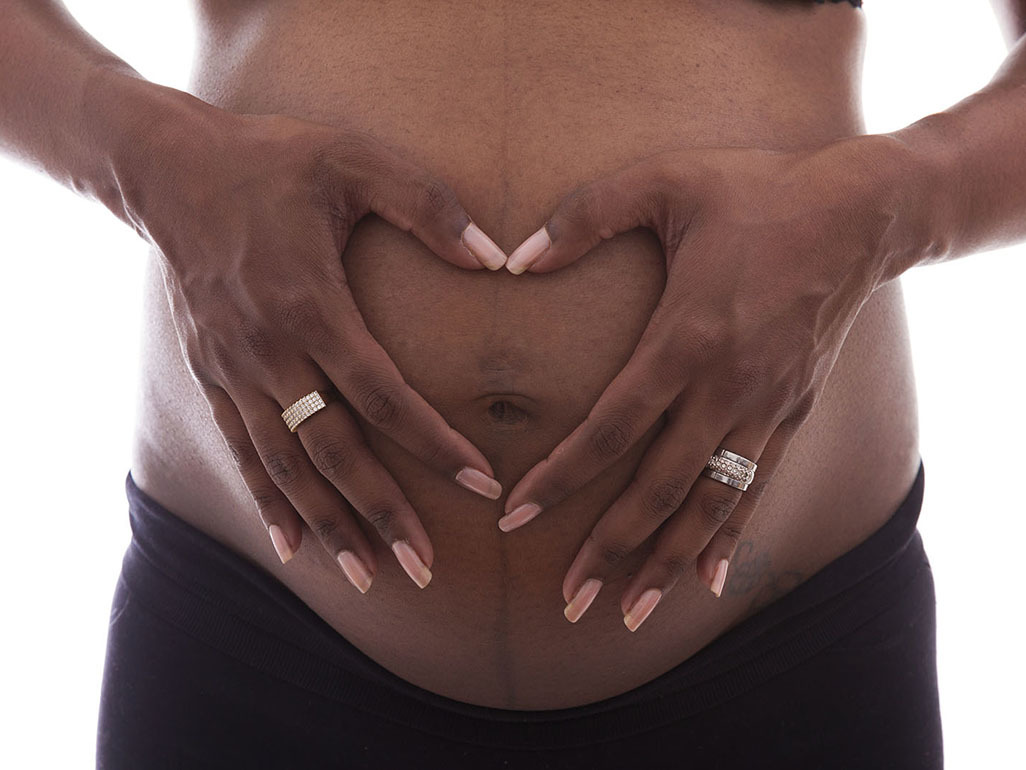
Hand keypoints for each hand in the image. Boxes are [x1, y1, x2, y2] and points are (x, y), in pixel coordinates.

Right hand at [126, 103, 507, 591]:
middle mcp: (270, 352)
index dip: (435, 446)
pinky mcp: (212, 374)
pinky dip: (267, 503)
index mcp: (312, 306)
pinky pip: (242, 451)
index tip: (482, 486)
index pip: (385, 396)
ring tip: (367, 578)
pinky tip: (292, 548)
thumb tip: (498, 259)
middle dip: (383, 512)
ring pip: (285, 466)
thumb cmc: (272, 162)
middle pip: (334, 451)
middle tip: (426, 567)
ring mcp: (234, 370)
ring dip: (328, 524)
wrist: (169, 170)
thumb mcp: (356, 160)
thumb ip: (429, 207)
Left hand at [497, 135, 905, 629]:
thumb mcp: (664, 180)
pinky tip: (707, 579)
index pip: (611, 426)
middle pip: (657, 487)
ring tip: (628, 613)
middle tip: (568, 601)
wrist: (858, 213)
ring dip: (665, 561)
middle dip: (608, 548)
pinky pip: (755, 488)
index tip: (517, 515)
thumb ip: (583, 216)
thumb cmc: (756, 190)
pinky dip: (729, 537)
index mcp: (686, 337)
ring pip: (709, 504)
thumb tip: (511, 259)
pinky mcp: (793, 412)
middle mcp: (726, 387)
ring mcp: (765, 407)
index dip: (561, 476)